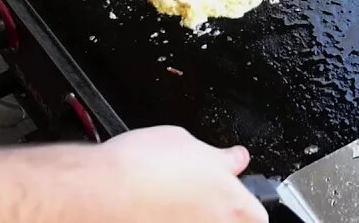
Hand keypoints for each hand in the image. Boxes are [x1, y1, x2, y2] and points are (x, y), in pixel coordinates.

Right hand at [93, 126, 266, 222]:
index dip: (246, 202)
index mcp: (232, 201)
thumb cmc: (140, 167)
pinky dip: (168, 220)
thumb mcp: (186, 142)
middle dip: (224, 213)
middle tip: (204, 201)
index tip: (234, 191)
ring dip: (196, 218)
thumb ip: (219, 158)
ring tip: (172, 206)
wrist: (100, 192)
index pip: (258, 214)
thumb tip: (231, 159)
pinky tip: (154, 212)